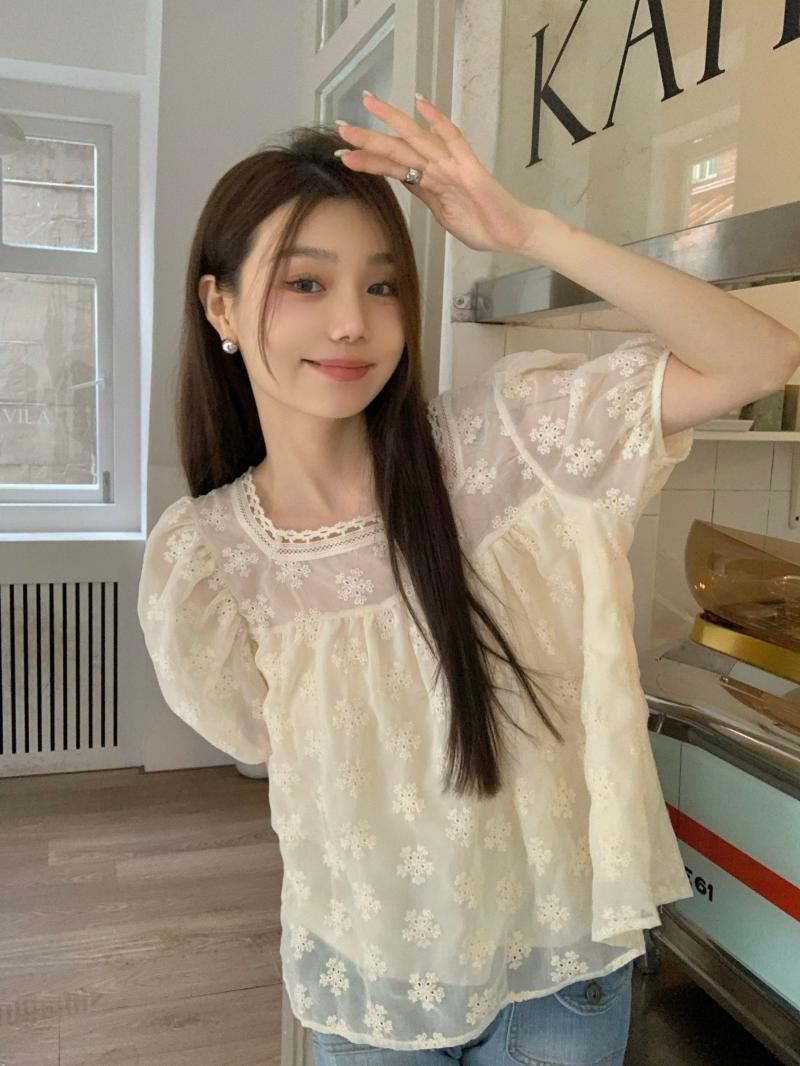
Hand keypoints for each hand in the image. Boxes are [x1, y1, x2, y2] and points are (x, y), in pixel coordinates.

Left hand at [334, 92, 535, 254]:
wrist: (512, 233)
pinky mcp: (469, 170)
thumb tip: (406, 181)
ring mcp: (453, 166)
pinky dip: (437, 121)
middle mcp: (439, 167)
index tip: (344, 150)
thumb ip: (426, 194)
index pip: (394, 164)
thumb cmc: (483, 225)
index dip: (369, 156)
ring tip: (361, 120)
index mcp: (431, 180)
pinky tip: (420, 103)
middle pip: (399, 148)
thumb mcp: (444, 213)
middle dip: (369, 137)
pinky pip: (452, 140)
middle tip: (341, 127)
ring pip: (415, 143)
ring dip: (388, 131)